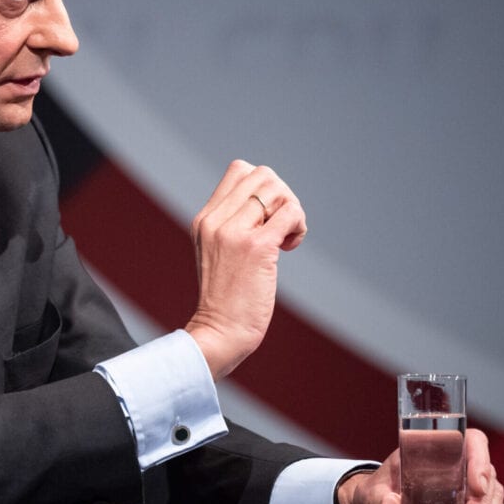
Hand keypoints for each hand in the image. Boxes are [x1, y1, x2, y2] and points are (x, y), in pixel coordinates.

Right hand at [184, 159, 306, 379]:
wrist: (219, 332)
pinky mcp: (256, 247)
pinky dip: (299, 225)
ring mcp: (234, 232)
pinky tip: (289, 247)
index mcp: (204, 219)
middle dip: (282, 197)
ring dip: (292, 210)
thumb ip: (232, 226)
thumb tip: (271, 205)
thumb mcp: (216, 253)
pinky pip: (290, 213)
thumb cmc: (225, 299)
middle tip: (281, 229)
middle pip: (263, 175)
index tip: (265, 218)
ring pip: (277, 189)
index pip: (240, 170)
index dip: (263, 189)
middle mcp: (215, 220)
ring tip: (286, 239)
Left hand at [338, 429, 503, 503]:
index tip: (477, 486)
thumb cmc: (377, 493)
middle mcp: (456, 465)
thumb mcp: (373, 495)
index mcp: (435, 450)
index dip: (480, 458)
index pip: (471, 441)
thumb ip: (380, 501)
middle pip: (486, 476)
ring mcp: (465, 487)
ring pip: (493, 497)